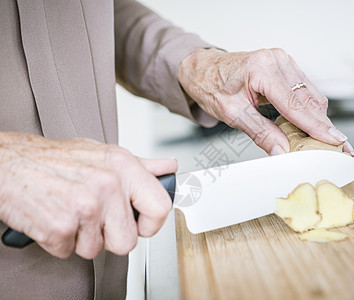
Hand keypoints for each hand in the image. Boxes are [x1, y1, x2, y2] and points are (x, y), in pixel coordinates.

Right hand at [0, 132, 176, 258]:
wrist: (9, 162)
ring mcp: (84, 206)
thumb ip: (142, 165)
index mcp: (123, 166)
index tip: (140, 224)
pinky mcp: (60, 226)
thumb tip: (169, 168)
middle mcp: (108, 184)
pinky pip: (69, 252)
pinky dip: (59, 241)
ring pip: (97, 250)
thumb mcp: (104, 154)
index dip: (152, 224)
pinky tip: (54, 217)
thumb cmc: (56, 160)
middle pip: (128, 241)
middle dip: (109, 236)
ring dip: (82, 238)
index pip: (161, 207)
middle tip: (93, 217)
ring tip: (70, 212)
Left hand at [178, 48, 353, 155]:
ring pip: (310, 95)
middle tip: (339, 146)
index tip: (334, 140)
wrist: (204, 69)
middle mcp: (277, 60)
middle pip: (308, 99)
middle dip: (323, 125)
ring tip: (327, 139)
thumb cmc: (212, 86)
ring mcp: (283, 61)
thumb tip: (282, 151)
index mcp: (261, 69)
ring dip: (318, 118)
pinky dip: (309, 109)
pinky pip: (304, 90)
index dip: (316, 126)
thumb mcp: (232, 114)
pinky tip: (312, 125)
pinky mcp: (286, 66)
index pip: (294, 104)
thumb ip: (260, 132)